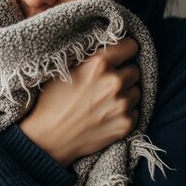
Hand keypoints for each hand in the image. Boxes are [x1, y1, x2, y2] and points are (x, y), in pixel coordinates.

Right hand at [20, 37, 140, 166]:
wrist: (49, 139)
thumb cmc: (51, 102)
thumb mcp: (65, 70)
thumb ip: (90, 59)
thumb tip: (107, 50)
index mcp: (99, 64)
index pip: (131, 46)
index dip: (127, 50)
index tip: (124, 54)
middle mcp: (114, 82)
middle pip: (134, 70)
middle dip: (123, 74)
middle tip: (108, 83)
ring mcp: (122, 105)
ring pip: (136, 91)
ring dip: (126, 93)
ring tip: (106, 100)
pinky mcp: (126, 124)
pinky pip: (135, 111)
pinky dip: (125, 112)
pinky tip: (107, 114)